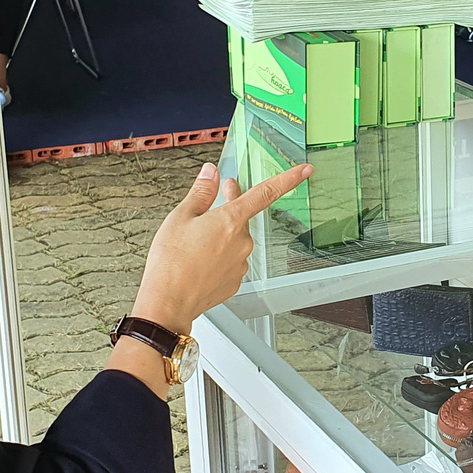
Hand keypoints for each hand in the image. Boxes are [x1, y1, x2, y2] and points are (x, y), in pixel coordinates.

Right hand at [130, 161, 312, 332]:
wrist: (168, 302)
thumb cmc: (171, 262)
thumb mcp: (180, 217)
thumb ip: (201, 192)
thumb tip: (211, 173)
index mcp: (230, 220)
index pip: (266, 193)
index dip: (288, 179)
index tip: (304, 171)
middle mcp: (242, 242)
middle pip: (242, 216)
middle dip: (232, 206)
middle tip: (222, 193)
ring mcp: (241, 264)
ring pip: (235, 240)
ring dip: (222, 235)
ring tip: (195, 241)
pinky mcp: (235, 282)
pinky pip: (231, 262)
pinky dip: (219, 257)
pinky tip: (200, 259)